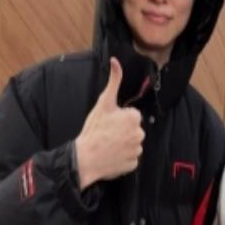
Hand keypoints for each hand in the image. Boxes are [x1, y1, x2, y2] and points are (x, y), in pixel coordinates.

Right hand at [75, 57, 144, 189]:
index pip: (131, 115)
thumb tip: (115, 60)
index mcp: (134, 118)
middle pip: (133, 129)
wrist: (84, 158)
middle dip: (123, 130)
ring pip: (132, 143)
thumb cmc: (94, 129)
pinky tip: (111, 156)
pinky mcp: (133, 164)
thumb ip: (113, 81)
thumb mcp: (103, 103)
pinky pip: (130, 158)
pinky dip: (122, 157)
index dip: (119, 118)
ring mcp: (137, 150)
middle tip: (107, 134)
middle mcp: (140, 133)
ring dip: (123, 144)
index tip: (109, 123)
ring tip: (108, 145)